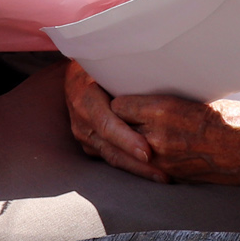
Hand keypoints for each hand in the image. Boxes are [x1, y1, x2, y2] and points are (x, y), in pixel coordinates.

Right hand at [65, 63, 166, 181]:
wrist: (76, 72)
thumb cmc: (101, 63)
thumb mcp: (109, 63)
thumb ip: (126, 75)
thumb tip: (160, 73)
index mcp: (85, 99)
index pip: (108, 125)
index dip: (128, 140)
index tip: (147, 152)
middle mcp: (82, 122)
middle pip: (112, 149)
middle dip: (138, 164)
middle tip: (163, 174)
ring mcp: (85, 136)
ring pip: (112, 158)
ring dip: (138, 170)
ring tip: (163, 177)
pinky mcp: (91, 145)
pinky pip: (112, 158)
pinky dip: (132, 166)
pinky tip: (151, 171)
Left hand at [113, 95, 239, 188]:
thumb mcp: (199, 98)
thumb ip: (167, 102)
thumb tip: (145, 98)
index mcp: (166, 111)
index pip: (119, 104)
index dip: (119, 98)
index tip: (121, 93)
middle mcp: (159, 138)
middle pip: (119, 127)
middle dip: (120, 119)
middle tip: (120, 109)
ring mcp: (164, 161)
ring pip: (128, 149)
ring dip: (129, 139)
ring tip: (134, 128)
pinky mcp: (173, 175)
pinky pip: (145, 164)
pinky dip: (144, 155)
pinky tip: (151, 146)